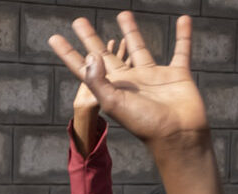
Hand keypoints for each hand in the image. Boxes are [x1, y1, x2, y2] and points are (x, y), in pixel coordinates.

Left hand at [49, 13, 208, 145]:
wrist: (177, 135)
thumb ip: (99, 80)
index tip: (54, 38)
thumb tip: (91, 55)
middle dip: (91, 38)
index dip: (69, 53)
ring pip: (138, 47)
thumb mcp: (114, 103)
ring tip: (123, 13)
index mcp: (111, 87)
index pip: (84, 67)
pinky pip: (181, 50)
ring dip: (131, 31)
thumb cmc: (144, 123)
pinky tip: (183, 20)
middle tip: (78, 21)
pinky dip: (184, 36)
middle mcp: (129, 80)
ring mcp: (152, 76)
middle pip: (106, 53)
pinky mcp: (176, 74)